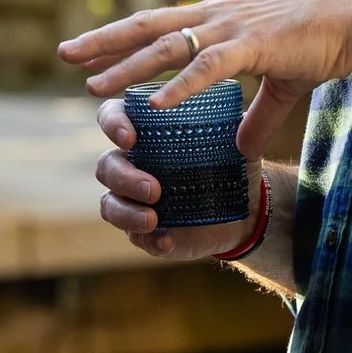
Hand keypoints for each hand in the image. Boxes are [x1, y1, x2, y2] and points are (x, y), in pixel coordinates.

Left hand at [59, 0, 351, 160]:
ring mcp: (232, 29)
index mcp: (219, 20)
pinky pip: (208, 67)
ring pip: (167, 46)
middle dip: (103, 42)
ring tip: (94, 86)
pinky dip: (180, 84)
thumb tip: (242, 148)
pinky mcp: (253, 45)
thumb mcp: (280, 85)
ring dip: (127, 67)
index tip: (85, 51)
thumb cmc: (321, 44)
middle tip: (64, 54)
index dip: (119, 37)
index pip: (157, 25)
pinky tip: (156, 102)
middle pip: (146, 27)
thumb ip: (257, 115)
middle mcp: (216, 18)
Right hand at [93, 98, 263, 260]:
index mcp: (146, 133)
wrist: (244, 212)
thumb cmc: (231, 164)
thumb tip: (237, 110)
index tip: (130, 138)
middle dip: (124, 177)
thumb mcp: (235, 140)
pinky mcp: (143, 230)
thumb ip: (234, 123)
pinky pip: (135, 237)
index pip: (112, 116)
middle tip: (154, 189)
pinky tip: (167, 242)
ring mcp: (133, 200)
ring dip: (127, 213)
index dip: (112, 124)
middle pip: (107, 166)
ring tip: (153, 219)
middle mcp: (132, 164)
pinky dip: (149, 240)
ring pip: (109, 204)